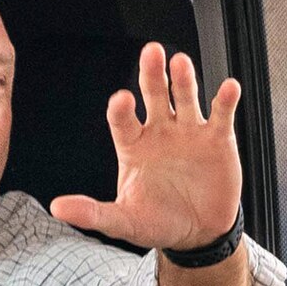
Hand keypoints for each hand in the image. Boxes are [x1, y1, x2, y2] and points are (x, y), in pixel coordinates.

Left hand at [49, 44, 241, 250]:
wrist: (198, 233)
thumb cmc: (157, 222)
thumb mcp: (123, 221)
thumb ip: (93, 213)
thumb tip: (58, 208)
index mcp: (133, 144)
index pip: (122, 119)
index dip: (121, 108)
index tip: (122, 99)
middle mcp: (160, 131)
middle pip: (153, 94)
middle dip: (151, 73)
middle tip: (150, 52)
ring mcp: (189, 131)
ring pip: (185, 97)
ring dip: (184, 79)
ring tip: (180, 63)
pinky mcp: (217, 138)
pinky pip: (221, 114)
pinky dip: (225, 100)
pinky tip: (228, 87)